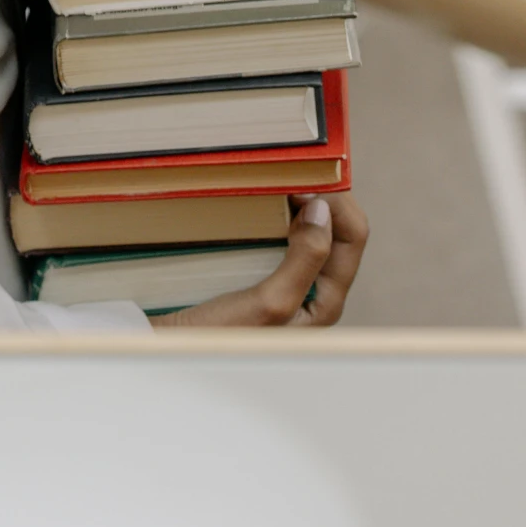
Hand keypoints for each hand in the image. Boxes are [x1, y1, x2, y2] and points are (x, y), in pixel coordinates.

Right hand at [151, 193, 368, 329]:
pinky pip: (278, 236)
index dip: (334, 201)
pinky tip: (250, 204)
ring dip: (295, 202)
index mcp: (325, 299)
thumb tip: (323, 209)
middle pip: (335, 227)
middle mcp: (312, 288)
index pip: (353, 234)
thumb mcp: (269, 302)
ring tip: (270, 182)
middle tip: (285, 172)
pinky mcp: (257, 274)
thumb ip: (304, 259)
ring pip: (307, 228)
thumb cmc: (223, 341)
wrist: (172, 354)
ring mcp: (285, 280)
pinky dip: (271, 214)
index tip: (298, 180)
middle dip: (319, 195)